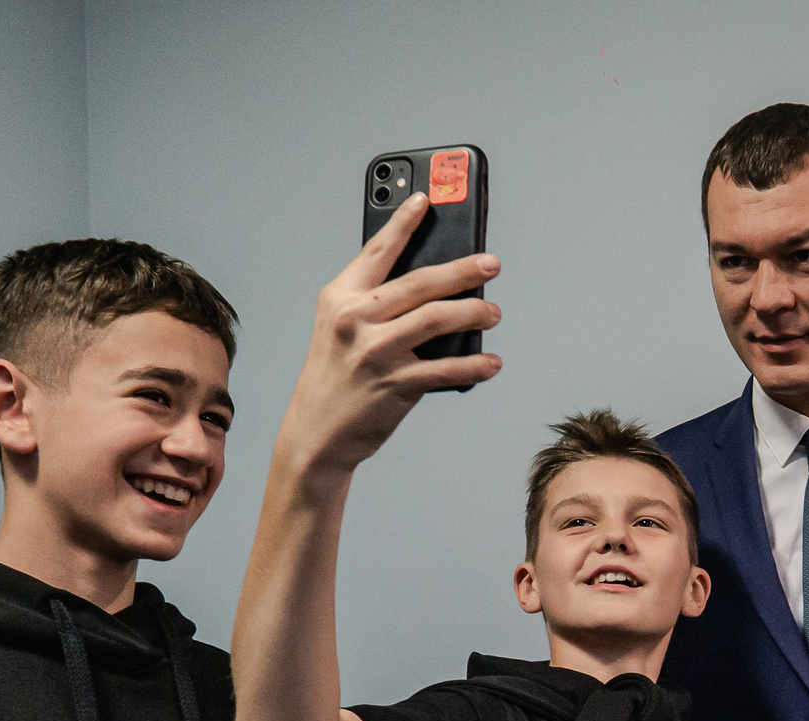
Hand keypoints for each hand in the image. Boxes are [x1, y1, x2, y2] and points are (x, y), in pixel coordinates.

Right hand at [270, 191, 502, 481]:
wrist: (315, 434)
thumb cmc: (334, 379)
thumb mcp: (341, 330)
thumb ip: (376, 305)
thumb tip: (435, 286)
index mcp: (340, 298)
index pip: (377, 250)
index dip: (403, 222)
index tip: (427, 198)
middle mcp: (356, 319)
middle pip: (420, 282)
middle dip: (462, 269)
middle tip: (490, 262)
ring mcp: (376, 352)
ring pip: (438, 319)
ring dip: (474, 312)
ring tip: (492, 311)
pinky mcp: (395, 384)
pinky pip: (446, 369)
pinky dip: (475, 365)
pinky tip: (491, 361)